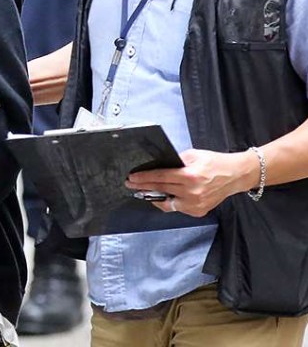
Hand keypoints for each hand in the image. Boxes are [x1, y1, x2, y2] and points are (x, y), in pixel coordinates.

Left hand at [126, 148, 259, 216]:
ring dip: (155, 196)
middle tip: (132, 184)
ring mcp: (196, 204)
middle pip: (161, 190)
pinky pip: (178, 208)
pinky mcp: (198, 211)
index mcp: (190, 176)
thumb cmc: (215, 163)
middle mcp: (192, 192)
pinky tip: (163, 195)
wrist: (236, 175)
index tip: (132, 178)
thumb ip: (175, 161)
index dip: (144, 178)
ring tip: (144, 191)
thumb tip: (157, 166)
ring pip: (167, 203)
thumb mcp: (193, 155)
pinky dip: (170, 201)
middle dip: (143, 187)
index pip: (160, 178)